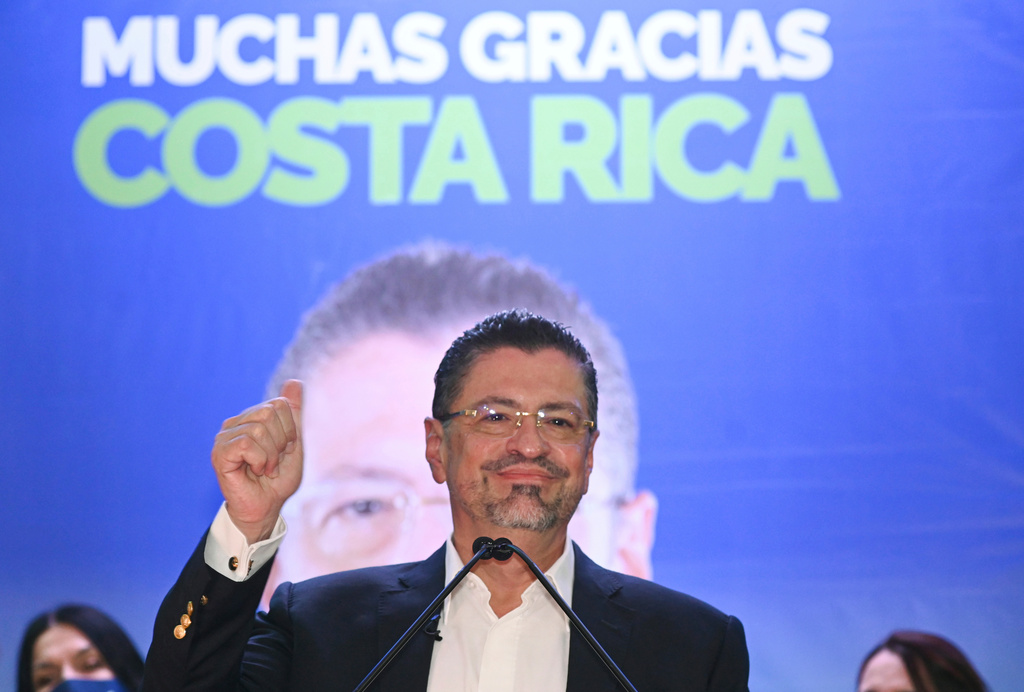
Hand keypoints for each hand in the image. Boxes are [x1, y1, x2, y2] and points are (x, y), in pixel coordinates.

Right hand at [211, 379, 302, 543]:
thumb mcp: (295, 442)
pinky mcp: (219, 453)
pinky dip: (259, 460)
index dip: (290, 429)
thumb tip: (294, 381)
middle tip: (273, 461)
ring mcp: (225, 437)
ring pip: (259, 429)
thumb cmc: (279, 478)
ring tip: (264, 468)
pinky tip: (254, 471)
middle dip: (281, 441)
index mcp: (253, 417)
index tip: (284, 450)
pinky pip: (247, 443)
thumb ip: (295, 413)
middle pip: (269, 412)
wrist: (267, 507)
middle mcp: (236, 423)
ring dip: (270, 455)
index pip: (279, 404)